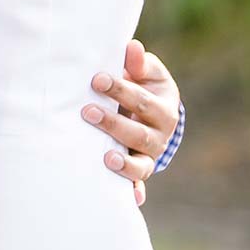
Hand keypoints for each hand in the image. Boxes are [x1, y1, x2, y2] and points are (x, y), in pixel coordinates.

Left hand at [83, 38, 180, 206]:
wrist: (150, 109)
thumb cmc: (142, 83)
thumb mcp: (146, 71)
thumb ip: (139, 62)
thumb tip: (132, 48)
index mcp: (163, 106)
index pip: (142, 99)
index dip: (120, 89)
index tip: (96, 79)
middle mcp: (160, 134)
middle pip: (139, 132)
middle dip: (113, 123)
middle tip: (87, 112)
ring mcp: (150, 155)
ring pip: (140, 163)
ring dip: (123, 162)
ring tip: (105, 157)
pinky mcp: (140, 170)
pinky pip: (138, 185)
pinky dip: (134, 193)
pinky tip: (129, 200)